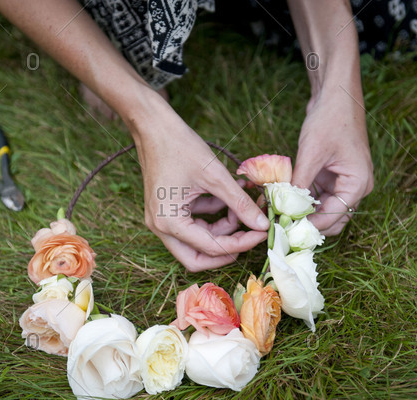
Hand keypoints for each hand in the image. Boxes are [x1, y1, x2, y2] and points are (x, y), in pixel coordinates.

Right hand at [134, 108, 269, 271]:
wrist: (153, 125)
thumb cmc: (180, 146)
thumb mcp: (215, 176)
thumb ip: (240, 203)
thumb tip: (262, 224)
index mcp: (169, 222)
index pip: (211, 247)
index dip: (241, 243)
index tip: (263, 232)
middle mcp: (160, 227)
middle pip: (197, 258)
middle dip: (226, 250)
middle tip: (250, 237)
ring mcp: (161, 220)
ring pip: (196, 242)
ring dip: (221, 230)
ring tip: (241, 208)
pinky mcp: (167, 210)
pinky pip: (192, 225)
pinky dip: (211, 217)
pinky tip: (227, 199)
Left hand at [291, 88, 373, 235]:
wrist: (335, 95)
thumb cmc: (330, 120)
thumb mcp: (312, 152)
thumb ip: (299, 183)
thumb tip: (283, 208)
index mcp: (358, 184)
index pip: (333, 217)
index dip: (309, 225)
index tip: (285, 229)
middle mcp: (355, 187)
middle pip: (331, 220)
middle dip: (307, 224)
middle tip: (281, 227)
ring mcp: (343, 183)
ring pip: (322, 211)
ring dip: (303, 214)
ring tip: (279, 215)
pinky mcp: (331, 177)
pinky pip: (317, 198)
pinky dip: (302, 201)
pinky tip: (283, 201)